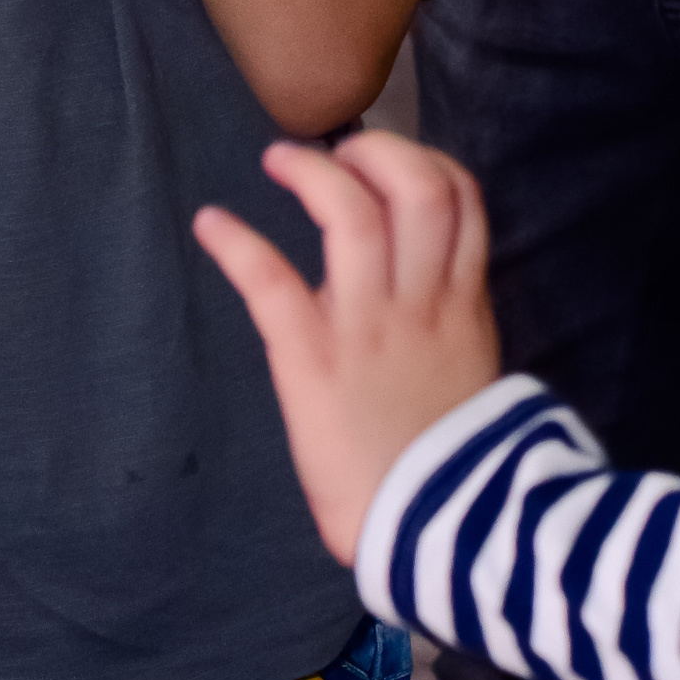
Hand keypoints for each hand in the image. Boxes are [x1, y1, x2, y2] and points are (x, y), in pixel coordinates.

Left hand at [193, 130, 500, 561]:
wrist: (440, 530)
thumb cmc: (449, 464)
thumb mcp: (469, 377)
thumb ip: (445, 328)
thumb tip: (415, 299)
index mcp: (462, 306)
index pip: (463, 199)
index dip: (426, 161)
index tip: (391, 163)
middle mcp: (420, 302)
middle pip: (417, 187)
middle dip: (377, 149)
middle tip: (337, 151)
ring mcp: (369, 327)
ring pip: (352, 215)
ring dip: (312, 174)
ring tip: (279, 161)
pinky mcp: (314, 359)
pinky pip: (273, 282)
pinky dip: (237, 244)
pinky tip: (211, 224)